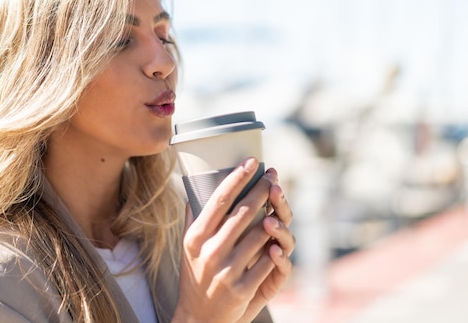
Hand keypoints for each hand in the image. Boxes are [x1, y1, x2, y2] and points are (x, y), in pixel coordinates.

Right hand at [172, 157, 294, 322]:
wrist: (199, 318)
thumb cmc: (195, 275)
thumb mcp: (188, 247)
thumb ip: (193, 218)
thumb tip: (194, 187)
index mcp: (196, 237)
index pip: (219, 200)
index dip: (238, 177)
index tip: (252, 160)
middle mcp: (211, 252)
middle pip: (244, 212)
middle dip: (262, 189)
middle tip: (272, 174)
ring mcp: (228, 271)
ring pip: (260, 233)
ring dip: (273, 214)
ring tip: (278, 199)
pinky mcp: (244, 288)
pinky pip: (268, 260)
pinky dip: (276, 246)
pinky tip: (279, 234)